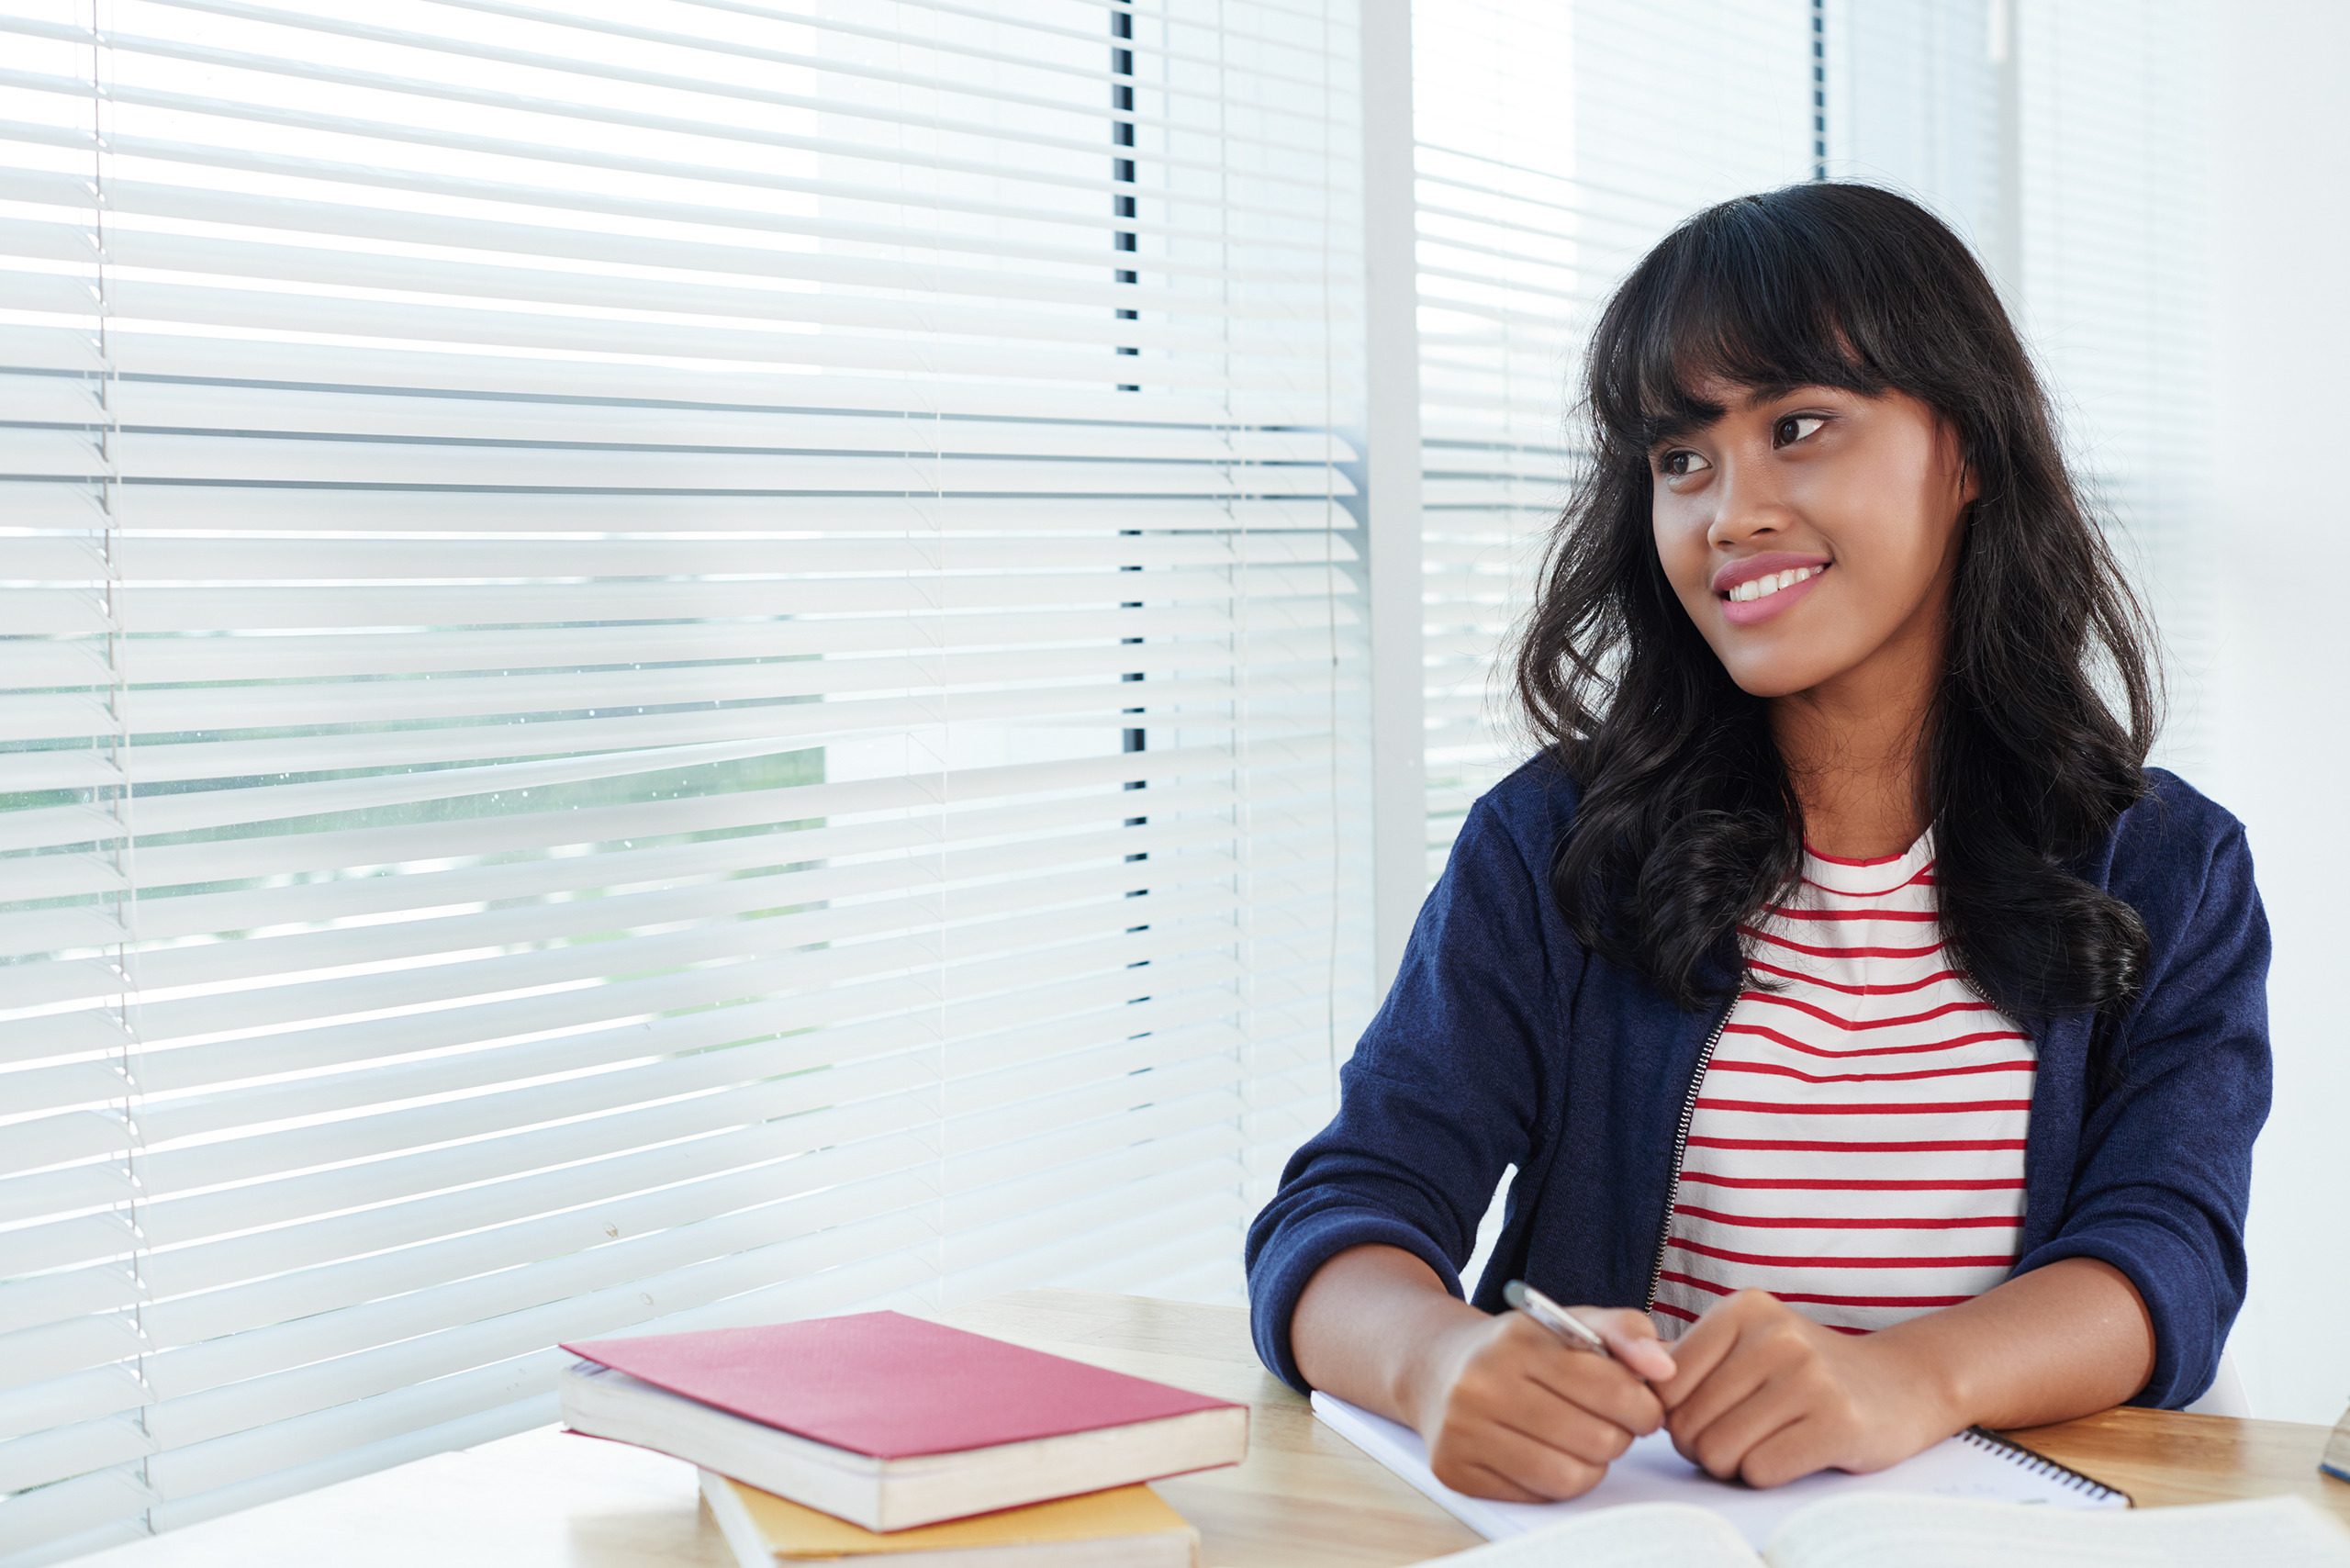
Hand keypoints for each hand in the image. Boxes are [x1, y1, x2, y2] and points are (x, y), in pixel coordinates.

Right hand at [1406, 1306, 1677, 1501]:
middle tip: (1608, 1422)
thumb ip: (1624, 1330)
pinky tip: (1549, 1453)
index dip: (1643, 1405)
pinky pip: (1539, 1495)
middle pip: (1598, 1439)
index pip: (1610, 1387)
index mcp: (1516, 1338)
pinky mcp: (1456, 1469)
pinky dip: (1557, 1479)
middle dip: (1618, 1435)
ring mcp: (1464, 1430)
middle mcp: (1481, 1383)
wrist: (1437, 1367)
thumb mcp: (1570, 1322)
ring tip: (1582, 1440)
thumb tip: (1664, 1367)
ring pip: (1571, 1476)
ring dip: (1593, 1463)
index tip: (1641, 1406)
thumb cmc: (1517, 1348)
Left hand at [1653, 1289, 1956, 1487]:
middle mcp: (1776, 1335)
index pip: (1664, 1385)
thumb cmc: (1807, 1370)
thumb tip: (1624, 1378)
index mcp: (1743, 1309)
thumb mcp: (1749, 1342)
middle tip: (1736, 1440)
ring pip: (1720, 1451)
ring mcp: (1810, 1377)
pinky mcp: (1839, 1422)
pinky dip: (1765, 1475)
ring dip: (1732, 1465)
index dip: (1675, 1416)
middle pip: (1688, 1424)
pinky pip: (1762, 1470)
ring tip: (1761, 1446)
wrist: (1901, 1384)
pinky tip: (1790, 1455)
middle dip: (1702, 1447)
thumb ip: (1690, 1358)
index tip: (1704, 1417)